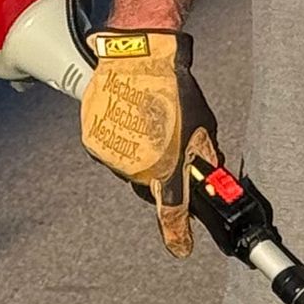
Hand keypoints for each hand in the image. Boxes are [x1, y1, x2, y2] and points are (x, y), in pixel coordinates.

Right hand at [79, 29, 218, 257]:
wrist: (138, 55)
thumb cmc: (174, 87)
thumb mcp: (203, 126)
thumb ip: (205, 157)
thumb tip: (211, 174)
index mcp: (164, 167)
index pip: (171, 212)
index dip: (177, 233)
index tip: (181, 248)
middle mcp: (133, 167)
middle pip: (148, 187)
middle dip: (161, 176)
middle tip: (170, 148)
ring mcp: (110, 153)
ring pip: (128, 170)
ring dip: (140, 158)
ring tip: (150, 126)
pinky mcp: (92, 137)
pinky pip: (110, 151)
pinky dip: (121, 142)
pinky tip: (132, 120)